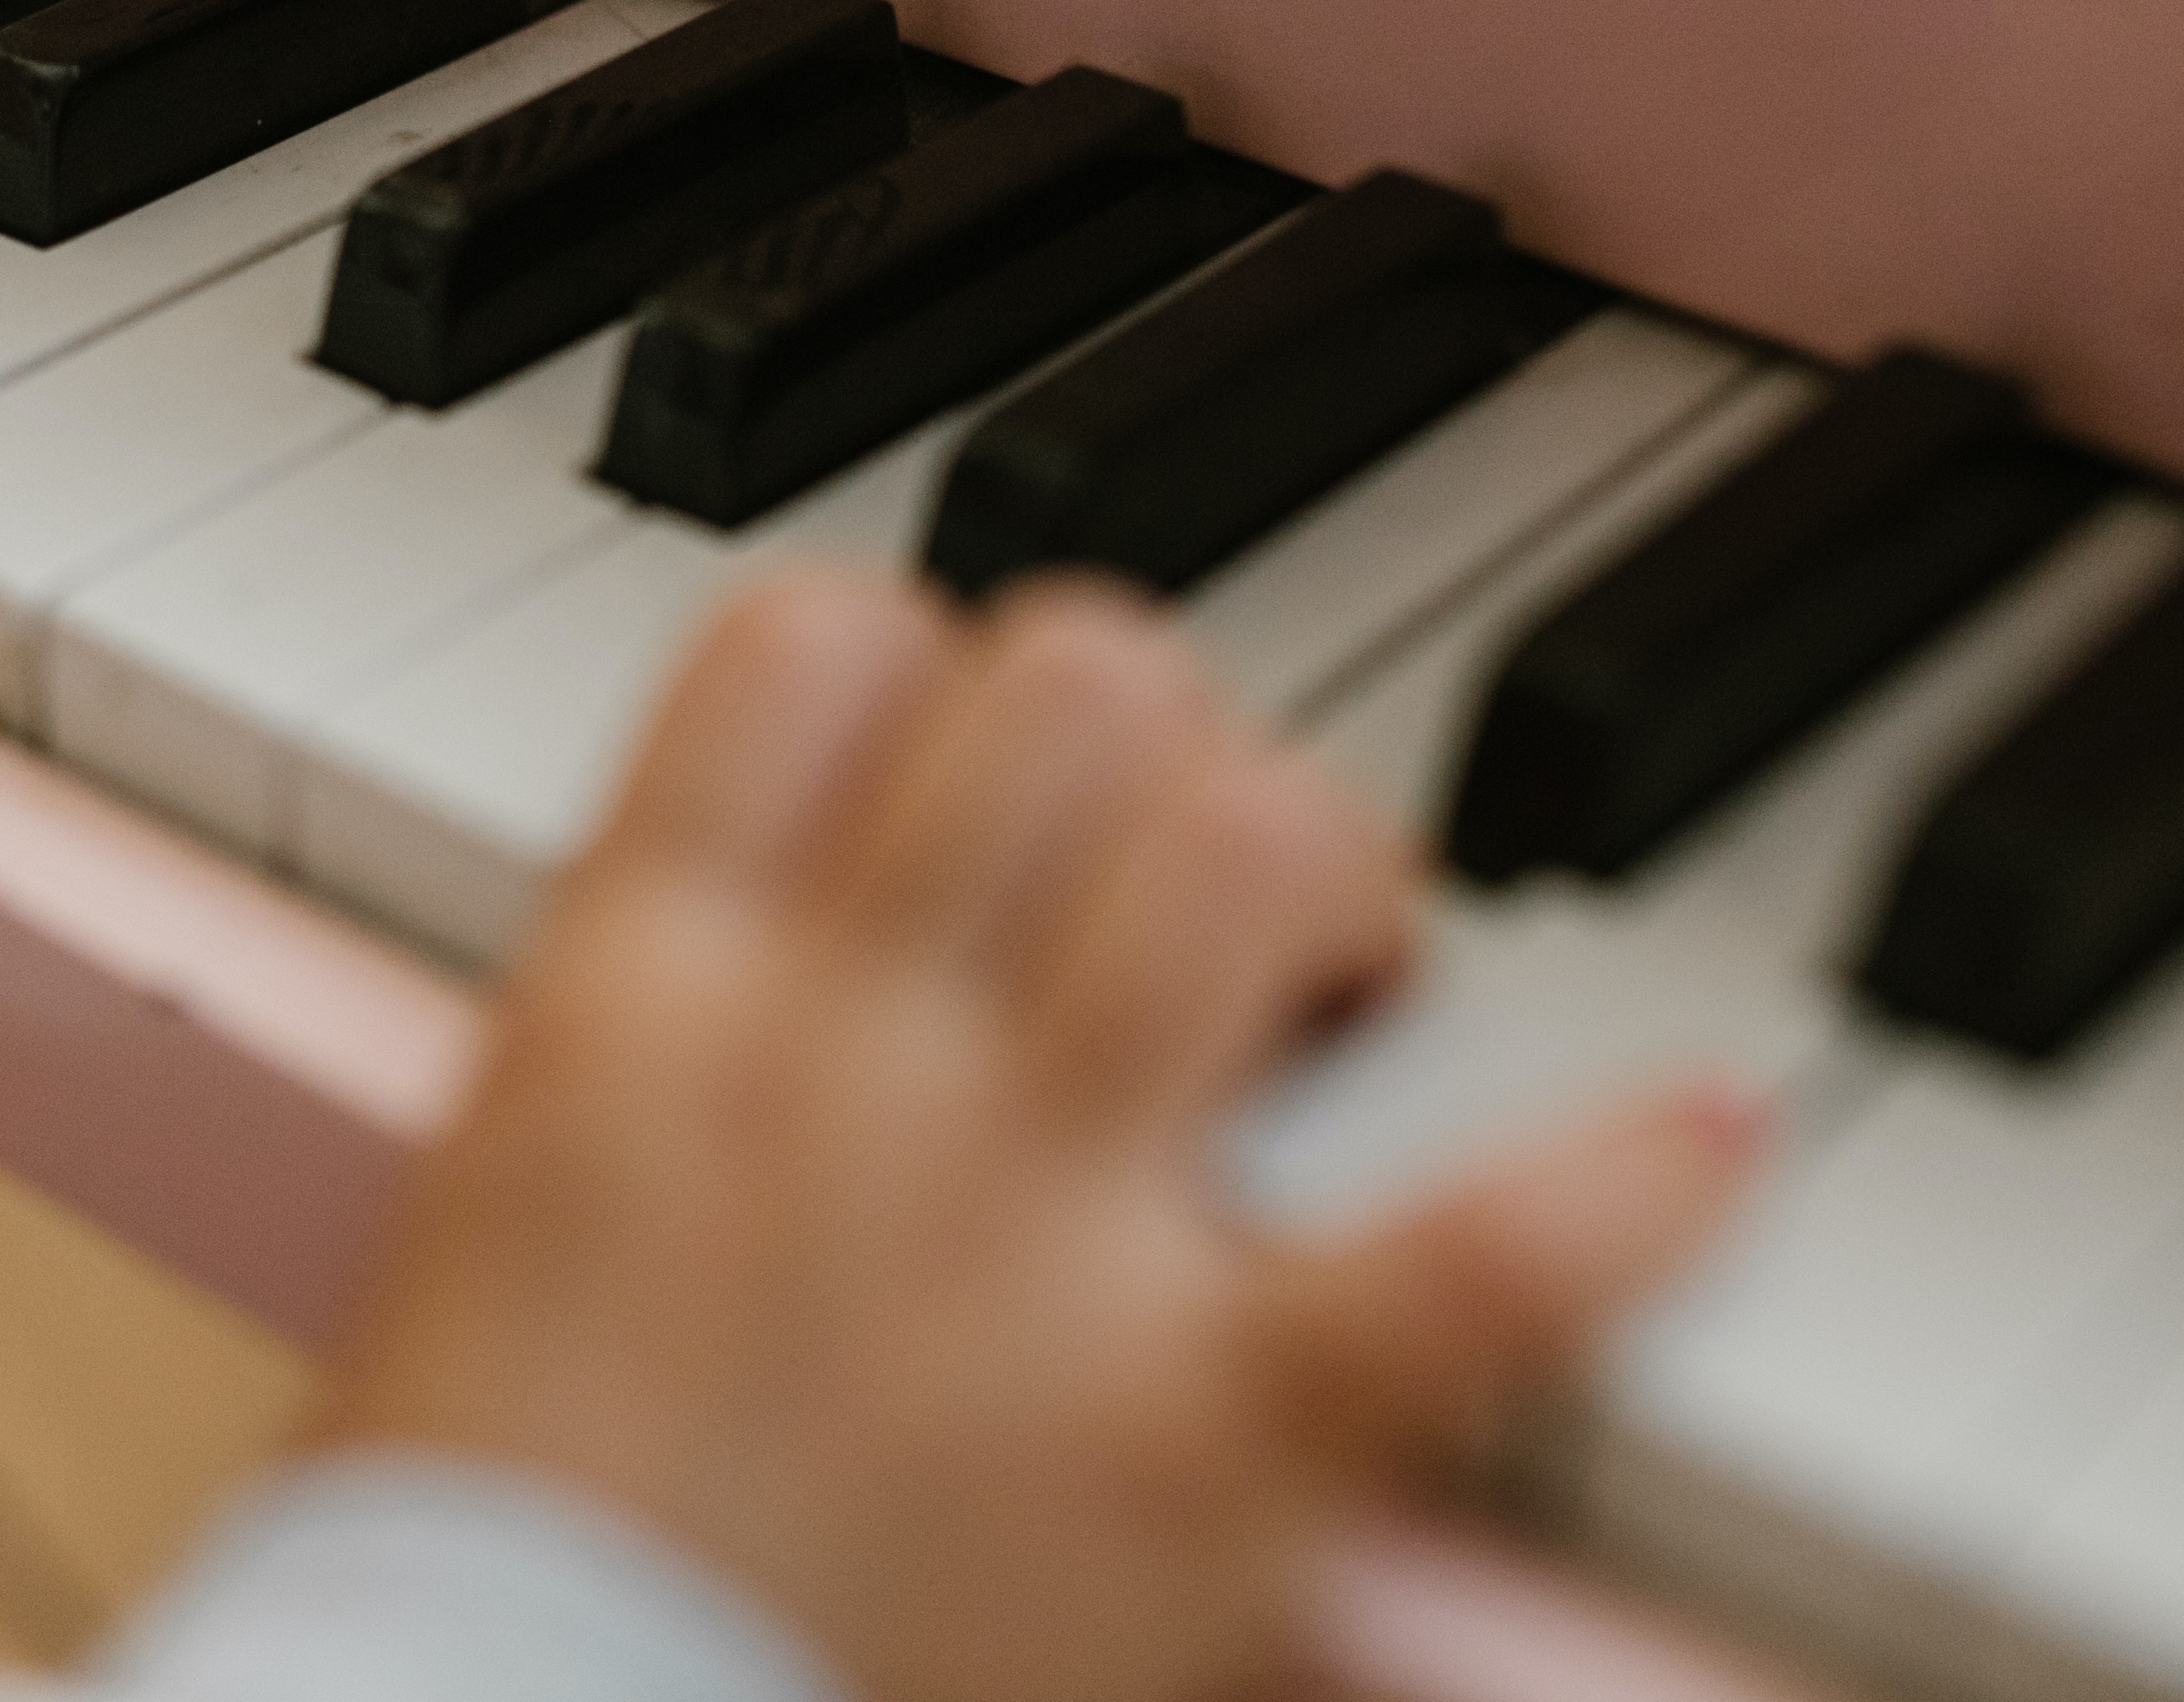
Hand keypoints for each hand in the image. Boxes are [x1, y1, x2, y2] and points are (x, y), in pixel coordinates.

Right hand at [319, 570, 1757, 1701]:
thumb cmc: (474, 1547)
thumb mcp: (501, 1206)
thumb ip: (663, 1049)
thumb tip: (795, 949)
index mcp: (638, 990)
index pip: (818, 636)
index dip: (934, 656)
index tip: (979, 755)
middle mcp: (840, 1056)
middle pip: (1075, 686)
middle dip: (1163, 742)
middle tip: (1183, 872)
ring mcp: (1029, 1232)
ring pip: (1252, 850)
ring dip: (1334, 877)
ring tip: (1347, 982)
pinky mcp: (1203, 1440)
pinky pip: (1474, 1259)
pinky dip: (1622, 1192)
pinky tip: (1709, 1133)